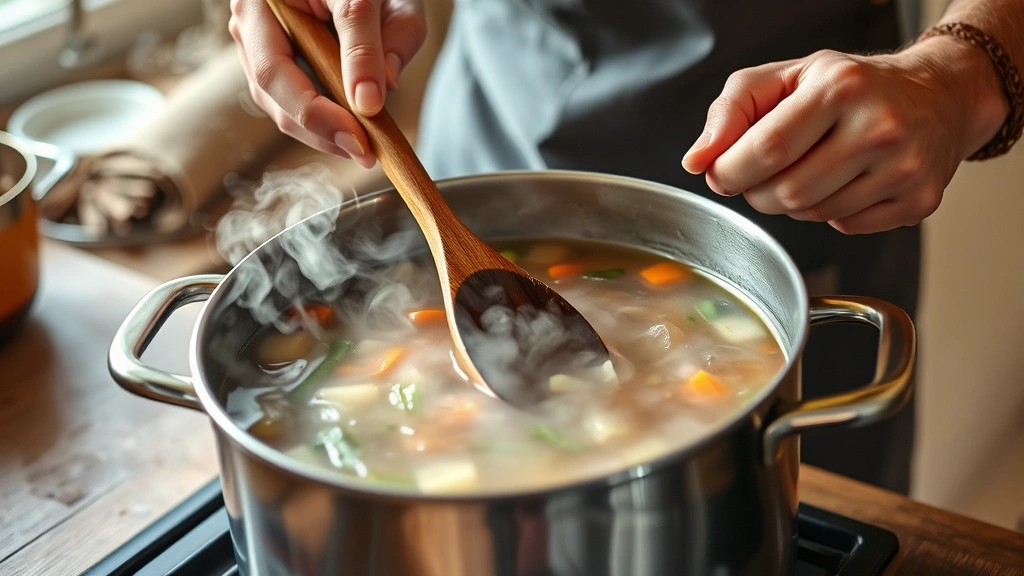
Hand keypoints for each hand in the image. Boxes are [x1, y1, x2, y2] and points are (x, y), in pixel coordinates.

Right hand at [229, 0, 426, 167]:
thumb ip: (379, 39)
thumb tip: (373, 99)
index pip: (275, 66)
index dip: (316, 111)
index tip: (359, 138)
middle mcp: (249, 20)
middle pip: (270, 91)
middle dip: (318, 129)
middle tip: (364, 153)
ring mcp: (257, 42)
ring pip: (276, 103)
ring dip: (320, 132)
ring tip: (363, 146)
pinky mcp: (274, 61)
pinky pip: (289, 100)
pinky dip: (321, 121)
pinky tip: (350, 132)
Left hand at [681, 40, 1007, 233]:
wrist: (937, 95)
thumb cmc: (851, 86)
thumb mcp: (786, 76)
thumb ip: (731, 112)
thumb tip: (697, 160)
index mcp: (841, 87)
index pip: (765, 151)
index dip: (730, 171)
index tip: (722, 171)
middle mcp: (880, 127)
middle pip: (786, 192)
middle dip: (759, 191)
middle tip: (764, 172)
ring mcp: (904, 168)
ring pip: (813, 216)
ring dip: (794, 203)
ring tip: (810, 169)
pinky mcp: (918, 201)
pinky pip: (846, 228)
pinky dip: (831, 214)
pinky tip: (844, 182)